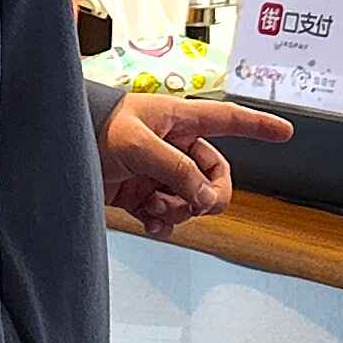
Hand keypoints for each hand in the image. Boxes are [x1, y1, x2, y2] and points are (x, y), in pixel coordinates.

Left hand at [102, 94, 292, 237]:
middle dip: (211, 193)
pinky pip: (168, 214)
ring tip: (160, 212)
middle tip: (200, 206)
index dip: (258, 126)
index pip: (228, 119)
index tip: (285, 132)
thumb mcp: (138, 144)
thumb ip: (176, 169)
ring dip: (182, 210)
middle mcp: (172, 145)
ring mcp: (157, 171)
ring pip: (191, 199)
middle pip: (214, 174)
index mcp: (178, 120)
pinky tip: (153, 223)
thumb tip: (203, 196)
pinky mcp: (139, 193)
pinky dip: (165, 223)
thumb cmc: (95, 127)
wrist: (57, 148)